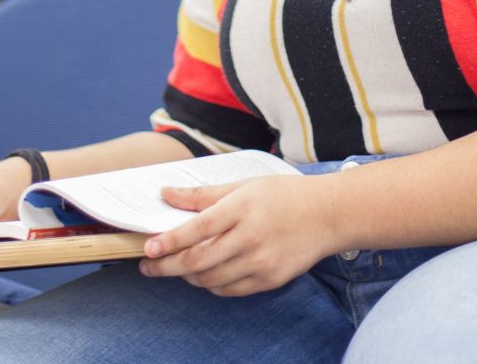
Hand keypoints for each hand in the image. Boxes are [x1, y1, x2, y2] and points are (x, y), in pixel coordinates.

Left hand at [138, 175, 341, 297]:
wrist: (328, 215)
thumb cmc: (284, 195)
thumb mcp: (243, 185)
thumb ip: (203, 195)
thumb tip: (166, 193)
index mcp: (242, 208)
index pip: (197, 229)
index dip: (169, 241)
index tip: (148, 247)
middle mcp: (251, 237)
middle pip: (199, 260)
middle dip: (167, 266)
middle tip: (149, 266)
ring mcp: (262, 262)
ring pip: (211, 280)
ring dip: (187, 277)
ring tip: (175, 268)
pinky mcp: (270, 279)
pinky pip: (230, 290)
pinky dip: (211, 286)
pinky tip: (203, 275)